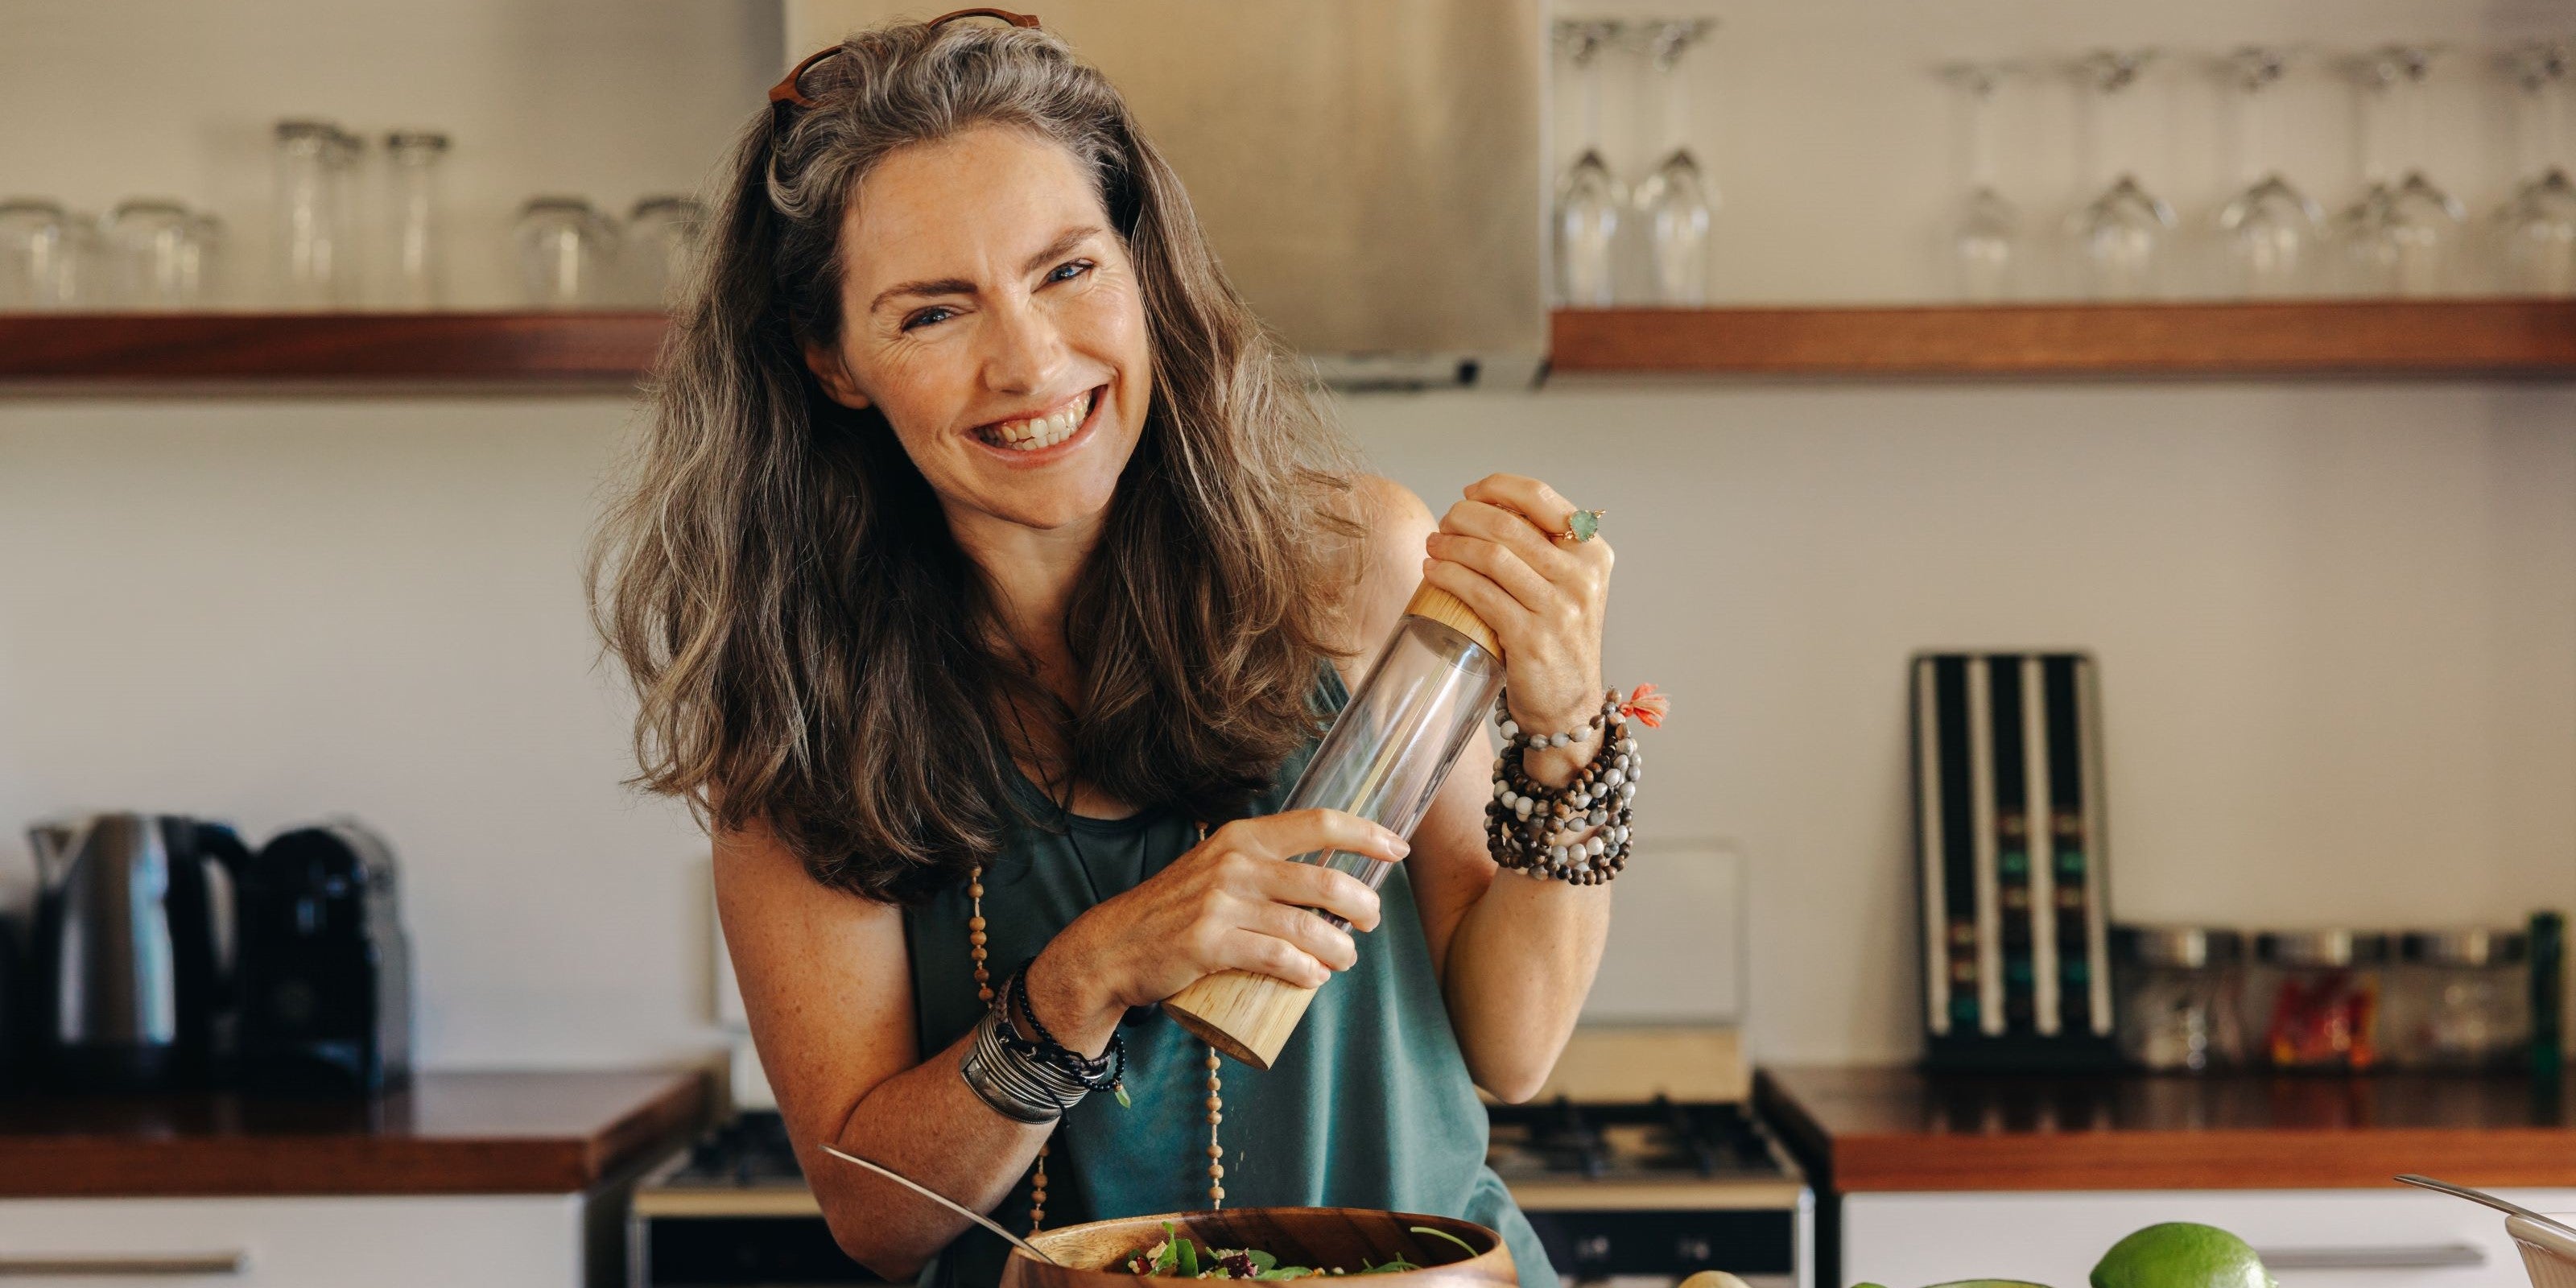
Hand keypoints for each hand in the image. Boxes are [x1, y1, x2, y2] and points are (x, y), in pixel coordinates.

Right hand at [1033, 810, 1409, 1029]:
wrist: (1114, 946)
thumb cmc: (1176, 911)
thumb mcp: (1218, 868)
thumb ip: (1263, 866)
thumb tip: (1328, 886)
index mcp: (1243, 837)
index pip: (1320, 824)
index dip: (1367, 835)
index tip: (1398, 850)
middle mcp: (1235, 863)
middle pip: (1325, 881)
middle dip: (1363, 907)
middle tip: (1369, 923)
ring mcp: (1222, 903)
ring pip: (1307, 926)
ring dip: (1341, 948)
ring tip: (1346, 959)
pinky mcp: (1210, 944)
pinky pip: (1276, 957)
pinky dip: (1306, 972)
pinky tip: (1315, 979)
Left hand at [1419, 473, 1610, 735]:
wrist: (1569, 704)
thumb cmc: (1558, 637)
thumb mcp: (1568, 585)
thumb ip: (1543, 547)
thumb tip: (1483, 507)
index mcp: (1593, 553)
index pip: (1540, 497)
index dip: (1496, 487)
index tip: (1469, 493)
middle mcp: (1581, 577)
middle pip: (1508, 525)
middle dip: (1463, 516)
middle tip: (1443, 522)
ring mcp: (1558, 609)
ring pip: (1491, 556)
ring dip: (1451, 545)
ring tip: (1433, 545)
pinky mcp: (1530, 638)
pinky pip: (1480, 594)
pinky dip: (1449, 577)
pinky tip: (1433, 572)